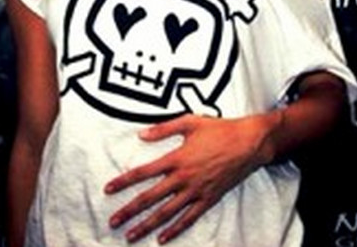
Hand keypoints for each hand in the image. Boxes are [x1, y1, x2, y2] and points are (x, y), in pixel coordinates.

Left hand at [104, 112, 277, 243]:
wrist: (249, 143)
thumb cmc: (219, 129)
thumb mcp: (189, 122)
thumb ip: (163, 129)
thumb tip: (140, 135)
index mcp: (176, 158)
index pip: (143, 172)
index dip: (123, 181)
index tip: (108, 189)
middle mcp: (183, 178)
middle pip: (150, 198)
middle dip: (129, 211)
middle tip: (113, 222)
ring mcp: (196, 191)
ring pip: (167, 213)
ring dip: (147, 225)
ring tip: (131, 236)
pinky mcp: (209, 199)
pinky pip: (189, 218)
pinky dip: (175, 230)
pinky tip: (162, 238)